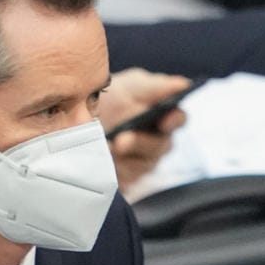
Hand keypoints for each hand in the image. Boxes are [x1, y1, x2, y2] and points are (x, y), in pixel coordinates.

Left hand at [101, 69, 189, 189]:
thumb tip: (182, 85)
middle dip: (140, 143)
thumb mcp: (132, 87)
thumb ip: (156, 87)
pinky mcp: (128, 178)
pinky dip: (113, 170)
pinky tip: (102, 163)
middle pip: (160, 146)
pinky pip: (126, 179)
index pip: (178, 119)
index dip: (173, 121)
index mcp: (165, 116)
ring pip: (142, 165)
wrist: (81, 120)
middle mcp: (159, 141)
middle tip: (122, 140)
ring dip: (123, 158)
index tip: (163, 121)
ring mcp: (145, 162)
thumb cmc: (113, 99)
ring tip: (105, 150)